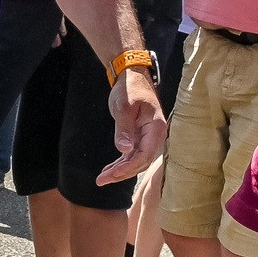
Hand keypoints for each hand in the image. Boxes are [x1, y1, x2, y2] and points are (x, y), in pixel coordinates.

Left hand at [94, 70, 167, 184]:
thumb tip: (124, 150)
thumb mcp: (123, 106)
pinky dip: (121, 162)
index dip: (129, 167)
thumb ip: (123, 129)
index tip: (112, 174)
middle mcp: (155, 135)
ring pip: (135, 160)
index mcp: (156, 128)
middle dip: (121, 173)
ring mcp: (148, 136)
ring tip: (101, 179)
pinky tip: (109, 170)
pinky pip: (131, 154)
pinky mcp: (140, 136)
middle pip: (140, 161)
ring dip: (119, 170)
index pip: (145, 155)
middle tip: (101, 180)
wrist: (131, 76)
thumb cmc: (129, 88)